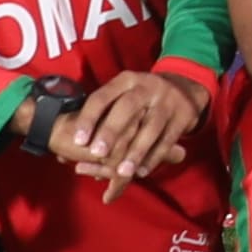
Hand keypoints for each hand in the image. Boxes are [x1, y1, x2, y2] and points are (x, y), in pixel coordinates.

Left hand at [47, 69, 205, 189]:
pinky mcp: (184, 116)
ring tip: (122, 171)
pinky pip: (168, 139)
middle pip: (127, 108)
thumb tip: (65, 147)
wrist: (186, 86)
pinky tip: (141, 171)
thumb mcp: (123, 94)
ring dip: (136, 151)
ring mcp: (168, 101)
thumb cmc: (141, 98)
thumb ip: (101, 116)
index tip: (78, 141)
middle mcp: (147, 87)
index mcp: (126, 80)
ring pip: (151, 127)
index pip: (102, 97)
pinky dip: (154, 157)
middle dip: (112, 131)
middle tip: (97, 154)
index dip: (89, 118)